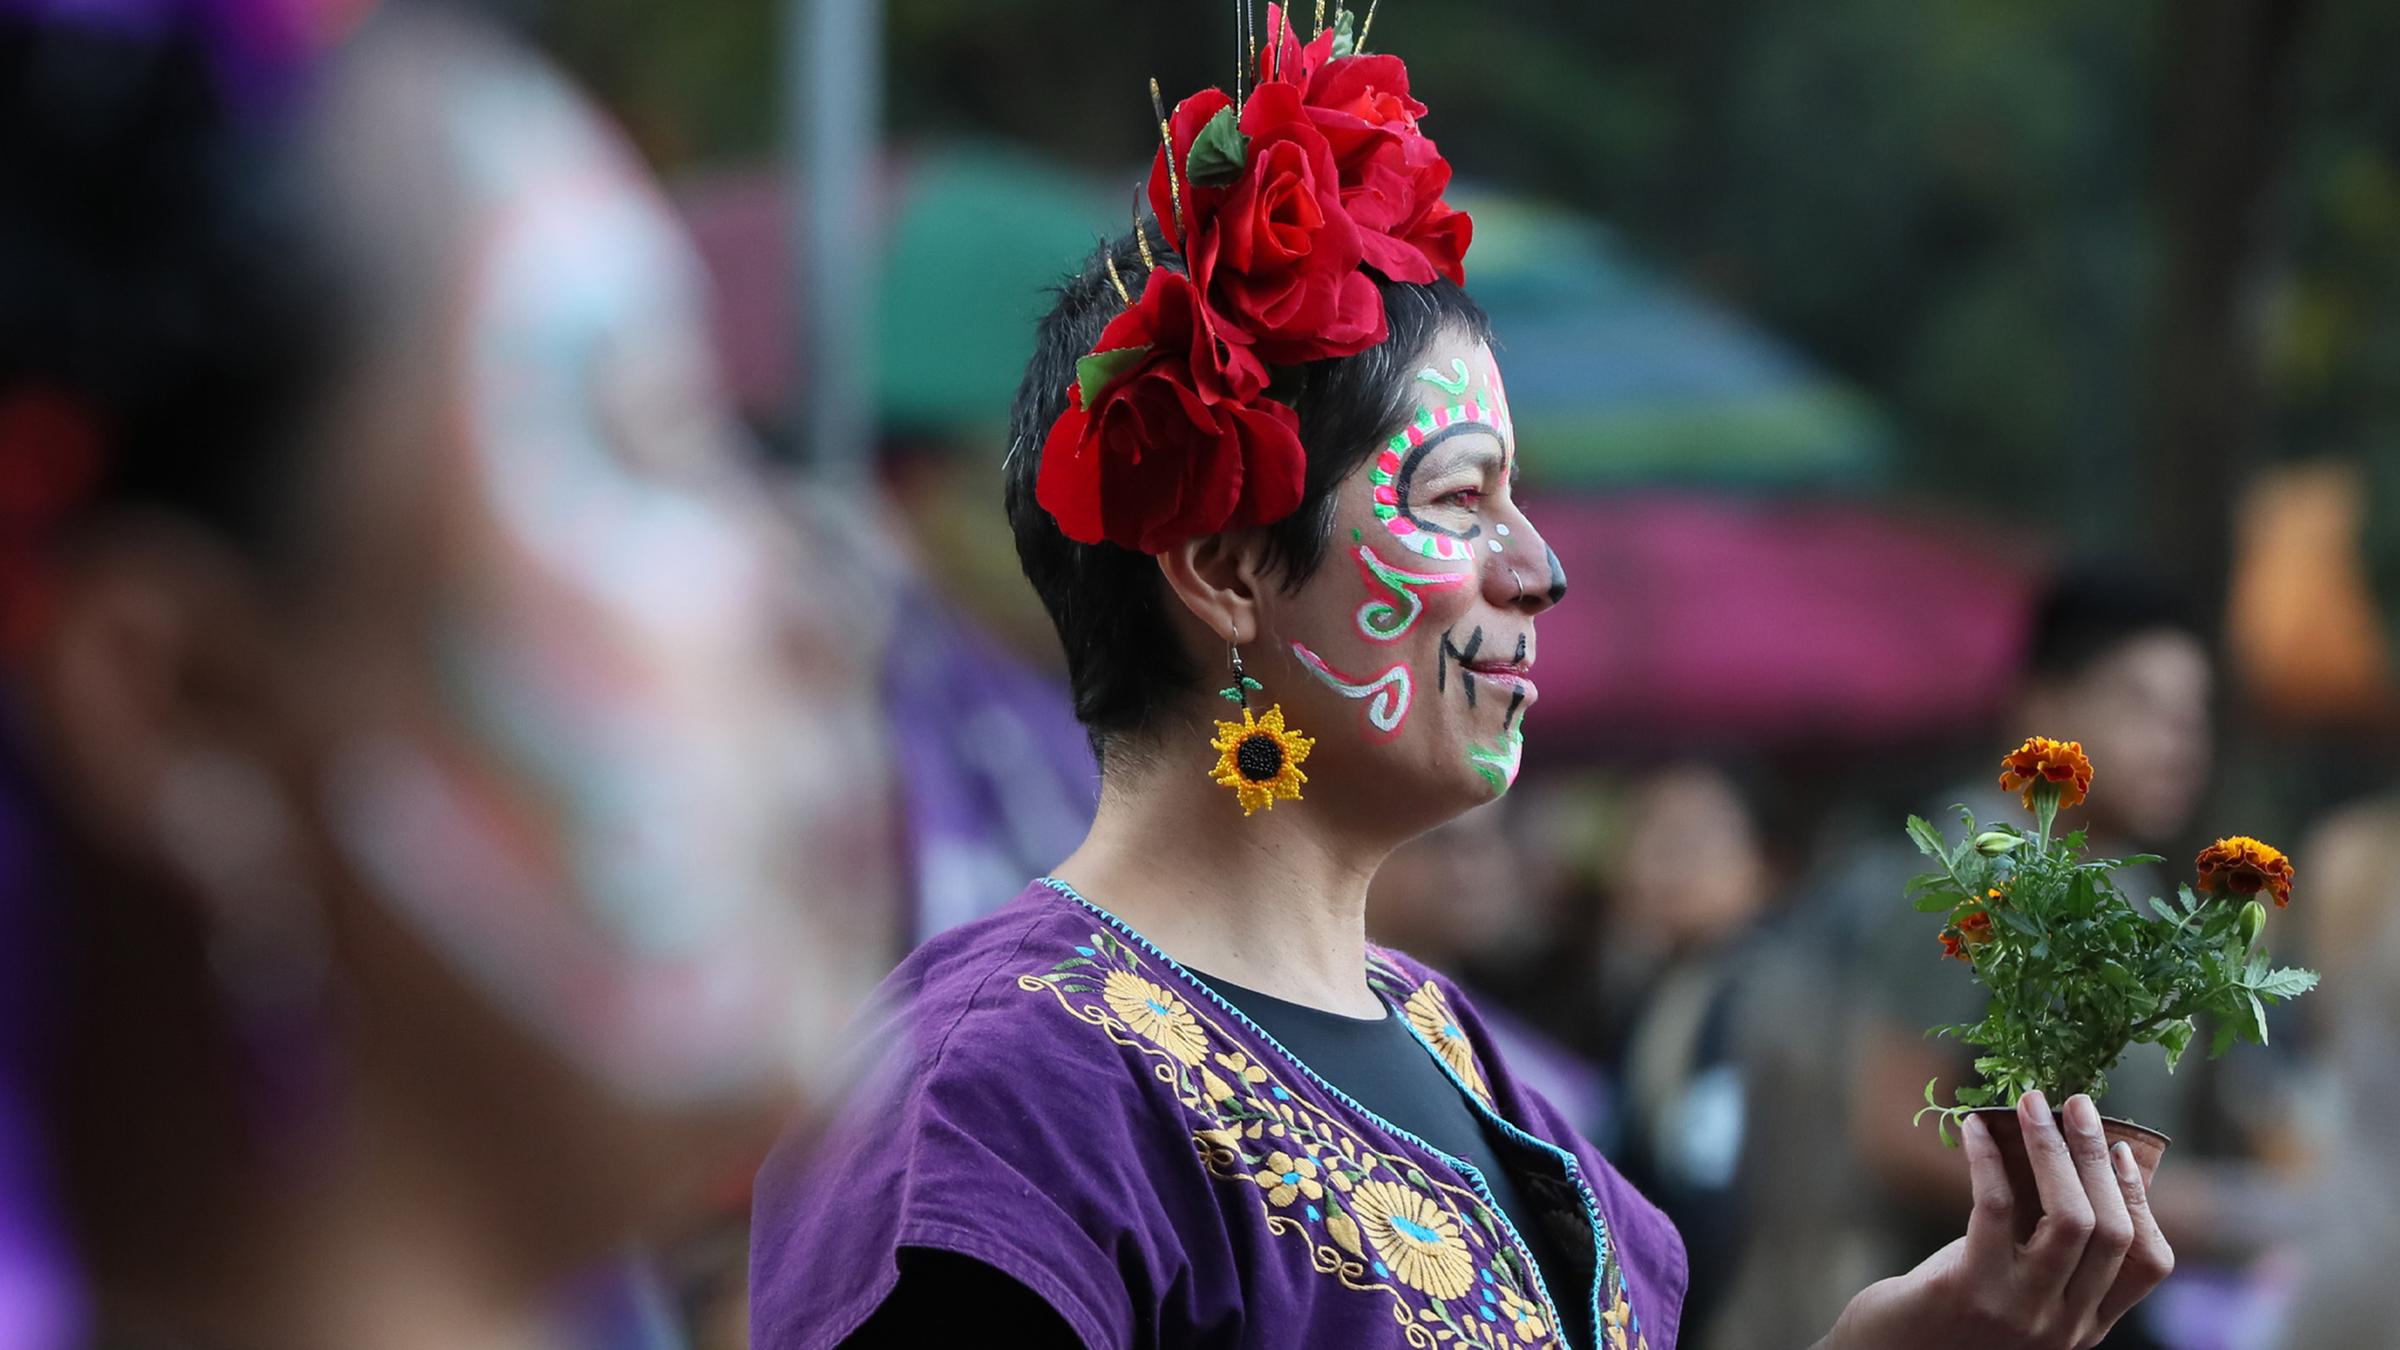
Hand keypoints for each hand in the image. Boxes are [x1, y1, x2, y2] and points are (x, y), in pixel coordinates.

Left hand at [1815, 1090, 2173, 1349]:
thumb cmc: (1951, 1309)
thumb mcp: (2018, 1284)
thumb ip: (2049, 1243)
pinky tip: (1974, 1127)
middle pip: (2111, 1230)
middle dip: (2096, 1158)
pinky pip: (1996, 1208)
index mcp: (2086, 1324)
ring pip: (2067, 1218)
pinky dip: (1988, 1159)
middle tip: (2078, 1104)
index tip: (2121, 1148)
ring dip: (2051, 1150)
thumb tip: (2070, 1157)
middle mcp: (2064, 1326)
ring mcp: (2021, 1313)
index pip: (2147, 1262)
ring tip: (2032, 1103)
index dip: (2137, 1198)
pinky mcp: (1971, 1291)